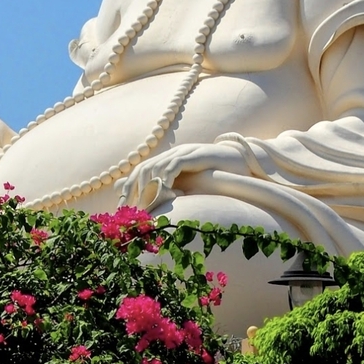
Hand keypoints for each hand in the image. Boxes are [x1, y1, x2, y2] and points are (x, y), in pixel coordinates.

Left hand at [117, 142, 249, 209]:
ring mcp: (184, 152)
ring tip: (144, 205)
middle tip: (129, 210)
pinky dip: (167, 177)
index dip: (129, 189)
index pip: (140, 172)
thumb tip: (151, 207)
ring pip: (157, 166)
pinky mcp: (196, 155)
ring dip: (148, 186)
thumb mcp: (190, 187)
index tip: (122, 209)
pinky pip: (176, 164)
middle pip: (144, 168)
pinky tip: (164, 192)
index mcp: (168, 161)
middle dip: (134, 190)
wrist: (241, 164)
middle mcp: (173, 154)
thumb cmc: (216, 178)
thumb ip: (171, 194)